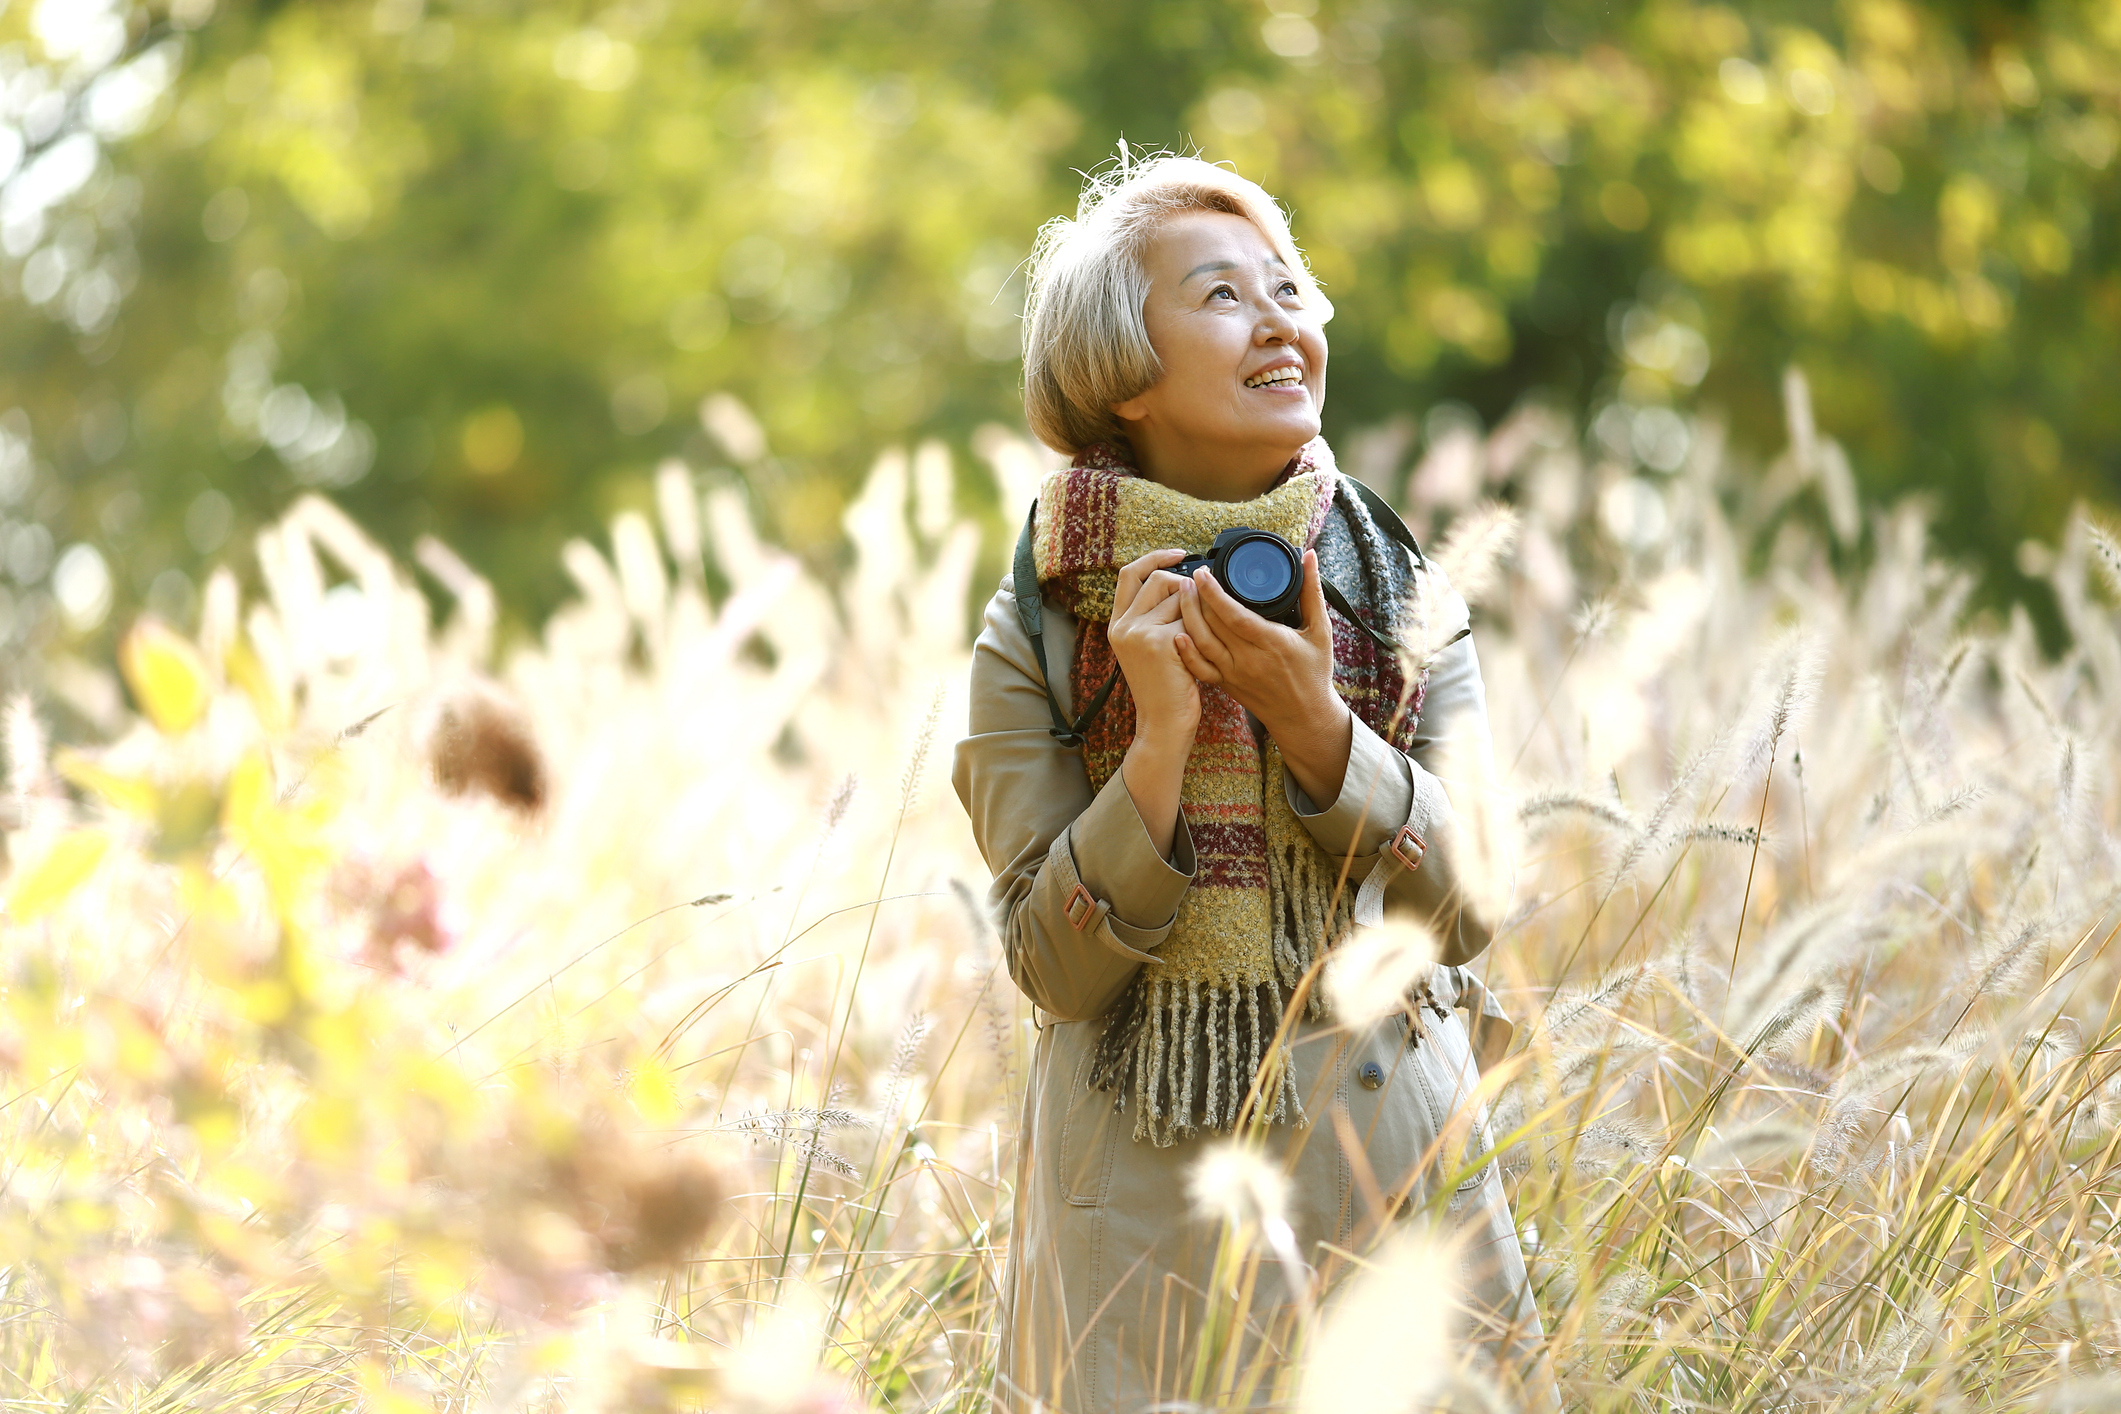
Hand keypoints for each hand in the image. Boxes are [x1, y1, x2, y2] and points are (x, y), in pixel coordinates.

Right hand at [1108, 549, 1199, 858]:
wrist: (1164, 724)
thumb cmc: (1168, 689)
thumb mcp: (1154, 649)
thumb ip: (1158, 617)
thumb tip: (1188, 582)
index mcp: (1118, 624)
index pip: (1130, 574)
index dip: (1155, 558)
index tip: (1179, 554)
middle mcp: (1122, 625)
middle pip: (1159, 581)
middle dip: (1187, 588)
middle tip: (1202, 608)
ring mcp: (1137, 632)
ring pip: (1179, 598)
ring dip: (1197, 612)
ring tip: (1201, 639)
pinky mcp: (1157, 641)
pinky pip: (1190, 618)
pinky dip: (1202, 631)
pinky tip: (1202, 652)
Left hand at [1176, 549, 1352, 805]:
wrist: (1304, 717)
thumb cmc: (1314, 673)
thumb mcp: (1320, 631)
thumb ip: (1311, 592)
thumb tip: (1310, 555)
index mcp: (1271, 643)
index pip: (1234, 615)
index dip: (1214, 594)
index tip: (1202, 573)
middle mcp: (1248, 660)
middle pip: (1212, 626)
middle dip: (1196, 598)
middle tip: (1190, 576)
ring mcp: (1233, 674)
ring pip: (1201, 643)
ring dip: (1187, 617)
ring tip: (1182, 594)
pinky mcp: (1225, 684)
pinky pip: (1200, 667)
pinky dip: (1186, 652)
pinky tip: (1177, 633)